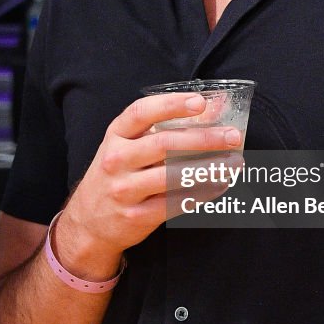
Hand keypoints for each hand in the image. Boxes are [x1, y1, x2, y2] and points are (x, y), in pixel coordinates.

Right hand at [53, 93, 241, 276]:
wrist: (89, 221)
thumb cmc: (117, 173)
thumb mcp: (129, 144)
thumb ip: (165, 126)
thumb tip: (214, 106)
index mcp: (116, 135)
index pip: (142, 112)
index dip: (171, 105)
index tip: (200, 102)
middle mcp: (116, 160)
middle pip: (164, 144)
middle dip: (203, 139)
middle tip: (232, 136)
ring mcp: (125, 189)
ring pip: (172, 176)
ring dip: (208, 169)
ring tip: (234, 163)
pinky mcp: (137, 216)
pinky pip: (175, 202)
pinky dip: (201, 193)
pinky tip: (219, 185)